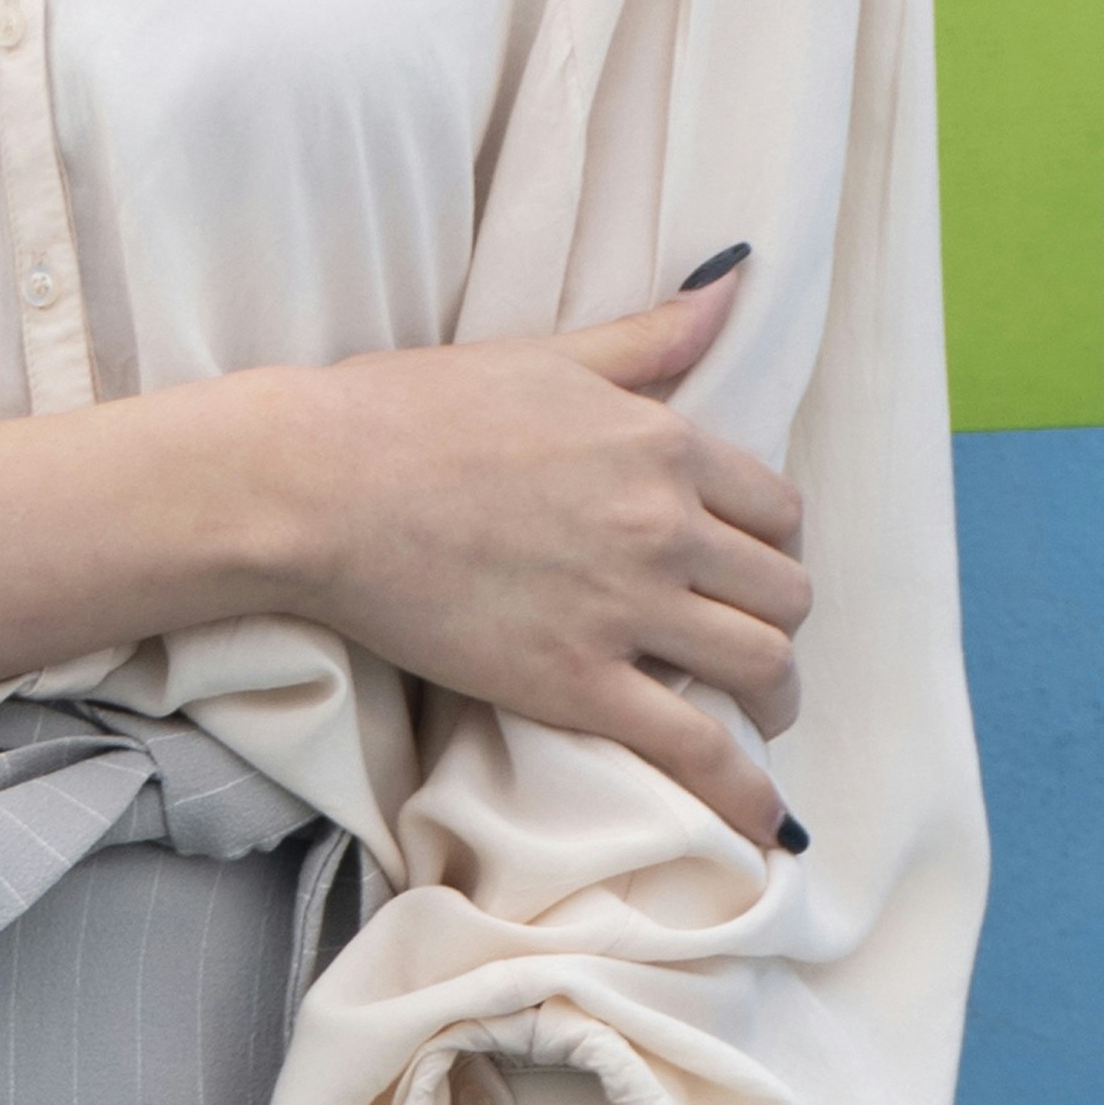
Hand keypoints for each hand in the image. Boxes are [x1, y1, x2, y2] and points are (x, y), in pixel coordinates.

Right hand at [283, 275, 809, 849]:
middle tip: (749, 645)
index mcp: (661, 442)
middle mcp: (663, 524)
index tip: (750, 570)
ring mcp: (626, 608)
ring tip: (757, 717)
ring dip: (775, 697)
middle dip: (778, 622)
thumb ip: (649, 339)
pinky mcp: (577, 684)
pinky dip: (744, 792)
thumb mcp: (546, 356)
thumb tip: (735, 282)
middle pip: (784, 591)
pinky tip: (763, 822)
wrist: (320, 485)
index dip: (773, 546)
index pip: (775, 508)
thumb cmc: (411, 412)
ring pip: (762, 665)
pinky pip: (696, 749)